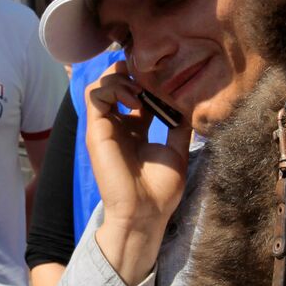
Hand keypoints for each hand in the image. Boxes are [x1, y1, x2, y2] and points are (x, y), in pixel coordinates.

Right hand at [84, 62, 193, 284]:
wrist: (144, 212)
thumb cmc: (160, 189)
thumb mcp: (177, 151)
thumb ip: (179, 127)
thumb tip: (189, 105)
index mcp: (136, 130)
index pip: (137, 94)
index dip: (149, 82)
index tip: (168, 80)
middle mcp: (119, 125)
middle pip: (117, 83)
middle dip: (134, 74)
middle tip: (153, 78)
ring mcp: (106, 127)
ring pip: (102, 83)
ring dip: (121, 79)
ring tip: (141, 92)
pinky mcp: (96, 130)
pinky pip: (95, 94)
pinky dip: (113, 88)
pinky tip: (134, 100)